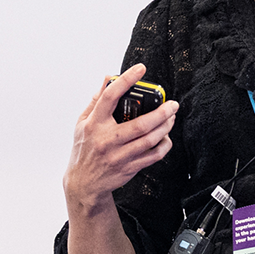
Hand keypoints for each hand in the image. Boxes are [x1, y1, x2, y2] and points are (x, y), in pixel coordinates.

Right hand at [63, 63, 178, 208]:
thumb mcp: (82, 123)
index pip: (110, 97)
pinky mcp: (128, 168)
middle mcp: (106, 140)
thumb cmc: (84, 149)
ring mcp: (118, 156)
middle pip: (140, 124)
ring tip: (172, 117)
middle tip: (172, 104)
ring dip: (166, 127)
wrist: (83, 184)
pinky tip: (166, 137)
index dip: (126, 80)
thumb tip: (108, 77)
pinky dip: (164, 145)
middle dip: (161, 112)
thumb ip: (96, 100)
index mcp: (94, 124)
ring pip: (150, 140)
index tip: (141, 69)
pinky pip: (153, 156)